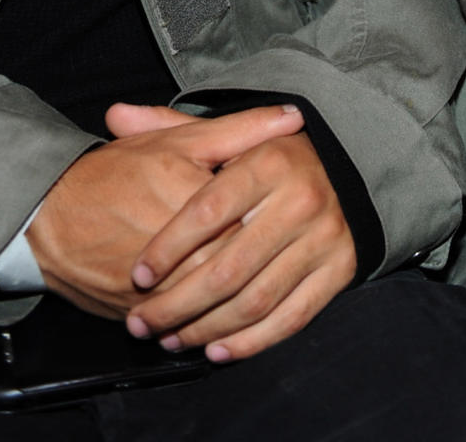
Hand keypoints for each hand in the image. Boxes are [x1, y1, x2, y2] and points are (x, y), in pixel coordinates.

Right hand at [26, 104, 303, 320]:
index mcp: (195, 201)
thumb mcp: (180, 140)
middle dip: (256, 271)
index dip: (271, 225)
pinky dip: (196, 328)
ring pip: (209, 305)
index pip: (252, 224)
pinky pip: (176, 325)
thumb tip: (294, 117)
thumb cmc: (118, 171)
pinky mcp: (135, 310)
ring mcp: (156, 287)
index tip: (281, 222)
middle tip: (275, 263)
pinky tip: (210, 326)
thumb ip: (241, 130)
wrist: (50, 213)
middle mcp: (179, 250)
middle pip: (234, 270)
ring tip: (246, 299)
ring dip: (230, 309)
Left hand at [125, 128, 356, 361]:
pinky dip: (251, 342)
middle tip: (142, 322)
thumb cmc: (272, 157)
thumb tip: (114, 114)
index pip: (208, 212)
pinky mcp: (341, 269)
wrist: (351, 166)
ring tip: (171, 340)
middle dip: (177, 304)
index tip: (138, 275)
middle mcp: (301, 198)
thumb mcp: (228, 136)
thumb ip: (171, 128)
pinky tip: (217, 350)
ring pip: (255, 300)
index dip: (168, 248)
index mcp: (270, 160)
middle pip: (227, 267)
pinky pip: (291, 318)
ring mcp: (325, 237)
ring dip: (206, 329)